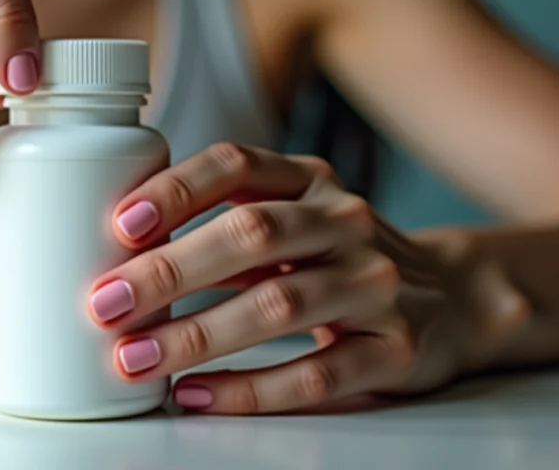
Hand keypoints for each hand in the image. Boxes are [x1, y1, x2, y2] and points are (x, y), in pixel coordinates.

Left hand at [88, 144, 530, 413]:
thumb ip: (222, 221)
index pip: (236, 163)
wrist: (453, 297)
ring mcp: (375, 284)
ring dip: (196, 334)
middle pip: (251, 233)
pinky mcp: (394, 349)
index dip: (175, 188)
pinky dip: (249, 387)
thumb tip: (118, 254)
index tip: (120, 223)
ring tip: (135, 358)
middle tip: (106, 302)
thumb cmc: (340, 256)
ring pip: (279, 304)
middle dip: (170, 269)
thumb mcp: (293, 215)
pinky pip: (315, 373)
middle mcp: (345, 221)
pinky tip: (197, 394)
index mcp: (309, 179)